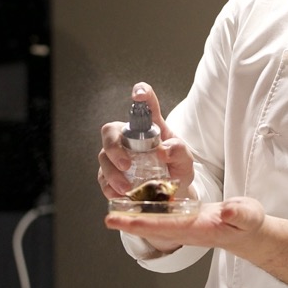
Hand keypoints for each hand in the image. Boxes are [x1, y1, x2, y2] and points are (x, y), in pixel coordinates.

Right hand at [97, 82, 194, 199]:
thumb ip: (178, 151)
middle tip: (126, 164)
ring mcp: (117, 156)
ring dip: (112, 173)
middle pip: (110, 132)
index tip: (139, 94)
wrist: (173, 192)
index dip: (141, 94)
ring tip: (126, 187)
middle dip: (113, 147)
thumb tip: (162, 151)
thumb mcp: (185, 159)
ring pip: (103, 157)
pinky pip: (103, 179)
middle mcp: (129, 138)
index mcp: (149, 127)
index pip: (145, 105)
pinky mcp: (111, 176)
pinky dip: (109, 187)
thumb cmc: (177, 168)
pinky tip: (119, 194)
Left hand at [105, 196, 266, 252]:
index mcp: (198, 228)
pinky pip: (161, 219)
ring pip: (154, 224)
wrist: (248, 231)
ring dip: (135, 219)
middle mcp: (186, 230)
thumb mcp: (249, 216)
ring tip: (116, 212)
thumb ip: (239, 213)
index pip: (164, 226)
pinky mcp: (184, 221)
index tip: (122, 221)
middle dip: (130, 223)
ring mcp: (184, 227)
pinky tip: (137, 206)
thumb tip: (226, 211)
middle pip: (152, 227)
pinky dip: (146, 214)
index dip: (142, 224)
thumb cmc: (247, 223)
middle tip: (109, 218)